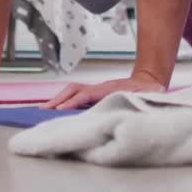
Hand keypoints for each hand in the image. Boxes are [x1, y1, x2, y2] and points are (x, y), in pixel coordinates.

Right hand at [41, 72, 165, 109]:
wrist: (149, 81)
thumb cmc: (149, 92)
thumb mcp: (149, 95)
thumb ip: (142, 99)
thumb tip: (137, 104)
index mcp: (111, 89)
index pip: (88, 94)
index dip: (74, 101)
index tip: (61, 110)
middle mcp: (100, 88)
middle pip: (74, 89)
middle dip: (58, 99)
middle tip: (42, 111)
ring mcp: (96, 89)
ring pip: (72, 91)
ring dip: (57, 99)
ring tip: (42, 111)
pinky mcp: (94, 94)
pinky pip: (75, 95)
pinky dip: (62, 100)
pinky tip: (54, 110)